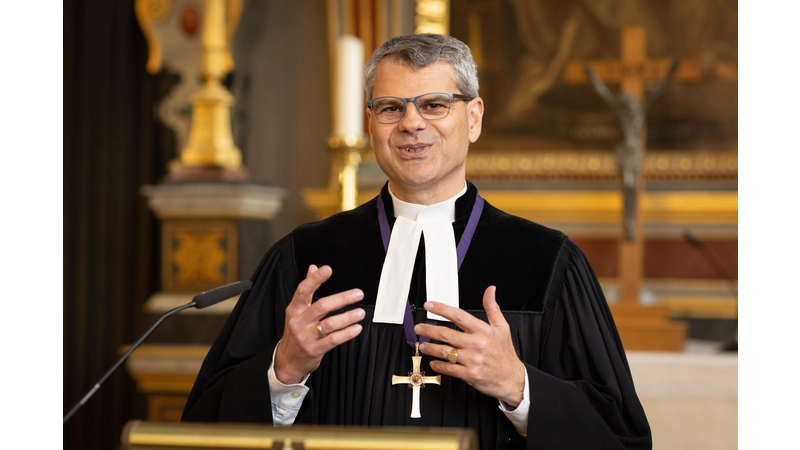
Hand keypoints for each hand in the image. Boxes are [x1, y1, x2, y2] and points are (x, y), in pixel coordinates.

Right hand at [274, 265, 364, 383]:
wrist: (288, 360)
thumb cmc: (296, 332)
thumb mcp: (297, 311)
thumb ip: (307, 289)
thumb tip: (313, 268)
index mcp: (295, 309)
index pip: (303, 290)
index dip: (315, 279)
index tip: (328, 270)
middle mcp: (299, 321)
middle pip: (321, 306)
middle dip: (342, 299)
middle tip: (358, 294)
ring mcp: (307, 336)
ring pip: (330, 324)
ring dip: (348, 317)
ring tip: (360, 313)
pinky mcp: (315, 350)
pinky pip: (334, 340)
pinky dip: (347, 333)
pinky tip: (356, 328)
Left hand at [416, 286, 524, 406]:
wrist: (512, 379)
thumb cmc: (505, 354)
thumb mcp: (502, 328)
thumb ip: (492, 308)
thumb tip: (490, 291)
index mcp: (483, 331)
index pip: (459, 316)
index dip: (442, 309)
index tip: (429, 305)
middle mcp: (476, 344)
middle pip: (447, 334)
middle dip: (429, 329)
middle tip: (419, 328)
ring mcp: (472, 360)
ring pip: (445, 351)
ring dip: (430, 348)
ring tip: (423, 345)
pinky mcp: (469, 374)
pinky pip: (449, 368)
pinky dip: (438, 366)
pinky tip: (433, 363)